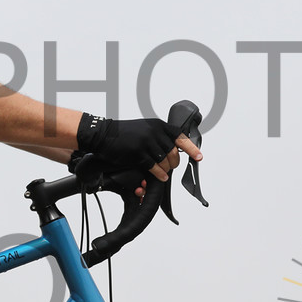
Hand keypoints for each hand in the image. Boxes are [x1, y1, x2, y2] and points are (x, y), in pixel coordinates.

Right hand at [76, 115, 202, 199]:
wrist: (103, 134)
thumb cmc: (123, 133)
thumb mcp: (144, 128)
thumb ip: (158, 136)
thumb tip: (172, 150)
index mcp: (158, 125)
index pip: (180, 137)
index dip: (191, 148)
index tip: (199, 157)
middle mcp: (154, 132)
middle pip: (174, 152)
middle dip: (174, 163)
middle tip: (171, 167)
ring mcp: (146, 143)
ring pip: (165, 161)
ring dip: (166, 169)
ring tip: (163, 171)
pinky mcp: (138, 154)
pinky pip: (154, 167)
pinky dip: (159, 174)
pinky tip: (160, 176)